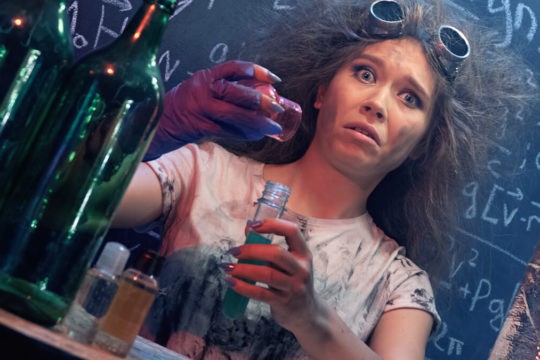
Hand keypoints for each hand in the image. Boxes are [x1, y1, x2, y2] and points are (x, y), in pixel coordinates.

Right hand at [145, 60, 284, 158]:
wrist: (159, 124)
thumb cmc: (185, 106)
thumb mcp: (201, 89)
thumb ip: (224, 90)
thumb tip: (258, 99)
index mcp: (205, 77)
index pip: (233, 68)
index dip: (256, 71)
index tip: (275, 79)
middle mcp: (202, 90)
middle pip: (235, 92)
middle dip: (260, 100)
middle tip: (278, 107)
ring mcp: (200, 109)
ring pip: (234, 115)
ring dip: (257, 122)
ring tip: (273, 127)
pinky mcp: (200, 127)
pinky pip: (228, 131)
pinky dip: (245, 134)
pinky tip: (257, 136)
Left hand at [224, 218, 321, 332]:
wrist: (307, 313)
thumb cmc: (292, 282)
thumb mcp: (289, 263)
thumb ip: (270, 247)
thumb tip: (248, 228)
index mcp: (304, 254)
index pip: (292, 231)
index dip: (272, 224)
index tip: (253, 225)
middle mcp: (301, 269)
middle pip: (276, 254)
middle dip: (251, 250)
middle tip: (234, 251)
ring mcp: (294, 287)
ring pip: (266, 274)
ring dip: (243, 269)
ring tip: (227, 267)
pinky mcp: (284, 303)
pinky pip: (260, 293)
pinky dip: (243, 287)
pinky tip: (231, 282)